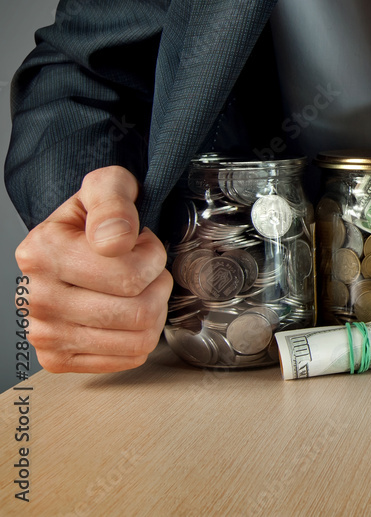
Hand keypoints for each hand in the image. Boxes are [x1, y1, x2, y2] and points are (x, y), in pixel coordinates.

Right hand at [14, 166, 170, 371]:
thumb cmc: (95, 218)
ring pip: (138, 338)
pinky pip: (128, 358)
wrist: (71, 244)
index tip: (140, 243)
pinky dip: (141, 336)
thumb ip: (113, 202)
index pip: (130, 276)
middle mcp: (37, 297)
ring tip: (139, 289)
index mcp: (42, 253)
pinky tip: (128, 313)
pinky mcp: (58, 359)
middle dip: (158, 286)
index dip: (152, 256)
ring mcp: (46, 332)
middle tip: (146, 269)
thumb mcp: (107, 187)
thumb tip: (114, 240)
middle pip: (137, 312)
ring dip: (154, 311)